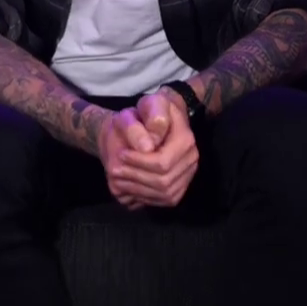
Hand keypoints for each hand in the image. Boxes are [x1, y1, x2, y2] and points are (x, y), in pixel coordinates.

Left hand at [104, 93, 198, 209]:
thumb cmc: (150, 111)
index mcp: (186, 140)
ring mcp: (187, 177)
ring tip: (118, 177)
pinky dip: (143, 197)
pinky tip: (129, 186)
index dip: (139, 163)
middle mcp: (191, 160)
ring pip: (162, 194)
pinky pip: (162, 201)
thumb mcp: (147, 104)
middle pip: (162, 181)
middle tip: (114, 169)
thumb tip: (147, 147)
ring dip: (137, 189)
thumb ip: (146, 120)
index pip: (162, 162)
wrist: (158, 121)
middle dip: (135, 177)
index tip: (121, 154)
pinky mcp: (179, 188)